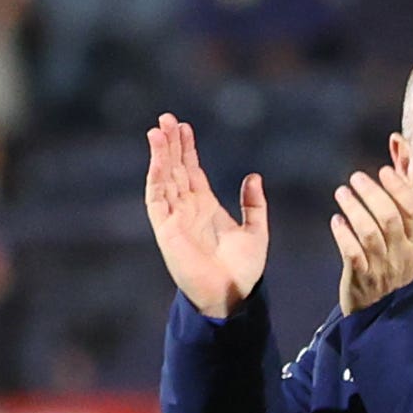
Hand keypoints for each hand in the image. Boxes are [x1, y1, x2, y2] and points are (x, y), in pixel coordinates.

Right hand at [145, 113, 267, 318]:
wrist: (232, 294)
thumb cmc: (244, 270)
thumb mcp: (256, 231)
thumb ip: (254, 204)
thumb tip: (253, 176)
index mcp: (206, 207)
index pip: (192, 171)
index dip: (187, 148)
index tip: (184, 126)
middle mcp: (187, 210)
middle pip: (175, 169)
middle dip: (170, 144)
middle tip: (166, 118)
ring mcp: (175, 219)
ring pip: (164, 179)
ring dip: (160, 155)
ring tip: (158, 130)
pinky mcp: (166, 230)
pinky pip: (157, 199)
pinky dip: (156, 178)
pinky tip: (157, 159)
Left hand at [330, 167, 412, 314]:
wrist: (385, 316)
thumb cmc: (396, 273)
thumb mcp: (412, 248)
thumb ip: (409, 218)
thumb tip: (400, 177)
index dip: (399, 189)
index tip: (383, 171)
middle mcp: (403, 256)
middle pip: (388, 217)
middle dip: (371, 192)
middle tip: (356, 178)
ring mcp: (383, 268)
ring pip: (368, 232)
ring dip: (353, 208)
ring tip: (342, 192)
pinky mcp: (362, 279)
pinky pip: (352, 253)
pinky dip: (343, 234)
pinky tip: (336, 221)